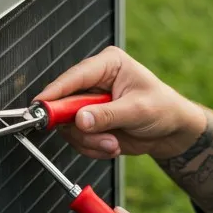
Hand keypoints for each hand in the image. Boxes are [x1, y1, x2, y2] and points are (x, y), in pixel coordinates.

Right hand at [35, 46, 206, 160]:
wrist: (171, 131)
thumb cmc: (162, 109)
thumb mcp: (137, 110)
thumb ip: (107, 115)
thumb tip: (80, 120)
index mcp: (107, 65)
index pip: (74, 76)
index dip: (56, 91)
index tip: (41, 106)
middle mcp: (94, 82)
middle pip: (65, 103)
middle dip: (80, 126)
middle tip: (98, 136)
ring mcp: (89, 104)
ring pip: (69, 126)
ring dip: (89, 141)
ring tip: (112, 143)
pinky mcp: (89, 122)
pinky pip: (77, 139)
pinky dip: (92, 148)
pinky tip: (111, 145)